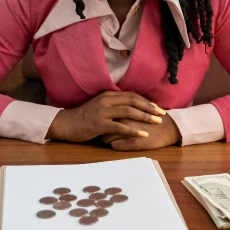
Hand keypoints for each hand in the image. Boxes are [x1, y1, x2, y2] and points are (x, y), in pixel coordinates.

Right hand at [47, 91, 165, 142]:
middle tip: (162, 114)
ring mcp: (102, 111)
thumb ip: (114, 104)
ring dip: (145, 117)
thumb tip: (131, 107)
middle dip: (150, 108)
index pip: (132, 95)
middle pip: (133, 101)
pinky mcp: (99, 124)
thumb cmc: (85, 116)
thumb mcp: (100, 105)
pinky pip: (119, 126)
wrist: (67, 123)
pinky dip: (133, 130)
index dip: (146, 101)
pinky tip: (142, 134)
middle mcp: (107, 100)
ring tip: (156, 123)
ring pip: (129, 111)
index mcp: (108, 95)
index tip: (158, 108)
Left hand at [101, 113, 180, 150]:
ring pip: (106, 138)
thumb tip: (111, 111)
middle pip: (103, 126)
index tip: (104, 123)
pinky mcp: (132, 143)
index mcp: (125, 108)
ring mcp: (127, 131)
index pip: (105, 115)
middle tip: (104, 132)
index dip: (104, 120)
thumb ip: (124, 108)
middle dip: (102, 130)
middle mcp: (124, 119)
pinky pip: (115, 146)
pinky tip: (118, 144)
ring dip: (106, 139)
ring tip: (110, 140)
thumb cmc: (153, 118)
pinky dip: (114, 145)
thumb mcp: (137, 109)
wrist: (169, 128)